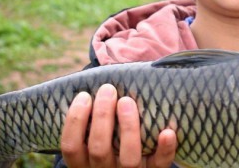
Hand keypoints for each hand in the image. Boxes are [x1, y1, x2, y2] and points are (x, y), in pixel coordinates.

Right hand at [61, 84, 177, 167]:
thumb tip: (96, 80)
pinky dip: (165, 150)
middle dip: (102, 117)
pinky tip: (167, 132)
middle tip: (108, 89)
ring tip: (127, 101)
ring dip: (128, 127)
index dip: (75, 121)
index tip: (84, 96)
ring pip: (128, 158)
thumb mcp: (92, 137)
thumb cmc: (109, 140)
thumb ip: (91, 117)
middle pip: (99, 149)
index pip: (71, 147)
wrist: (131, 166)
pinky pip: (159, 165)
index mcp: (83, 162)